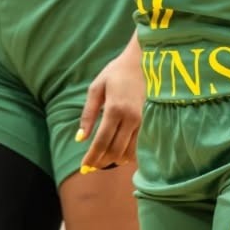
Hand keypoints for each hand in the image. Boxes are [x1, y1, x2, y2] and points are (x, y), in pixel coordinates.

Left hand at [76, 45, 144, 172]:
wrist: (143, 62)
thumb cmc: (116, 73)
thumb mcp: (96, 88)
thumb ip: (88, 114)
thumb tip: (80, 138)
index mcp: (115, 109)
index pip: (101, 141)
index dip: (92, 157)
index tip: (83, 167)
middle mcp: (131, 119)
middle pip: (115, 151)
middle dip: (101, 162)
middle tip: (90, 167)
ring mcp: (142, 122)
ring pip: (128, 152)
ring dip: (114, 160)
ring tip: (102, 162)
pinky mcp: (149, 123)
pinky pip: (138, 146)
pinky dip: (127, 155)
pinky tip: (118, 154)